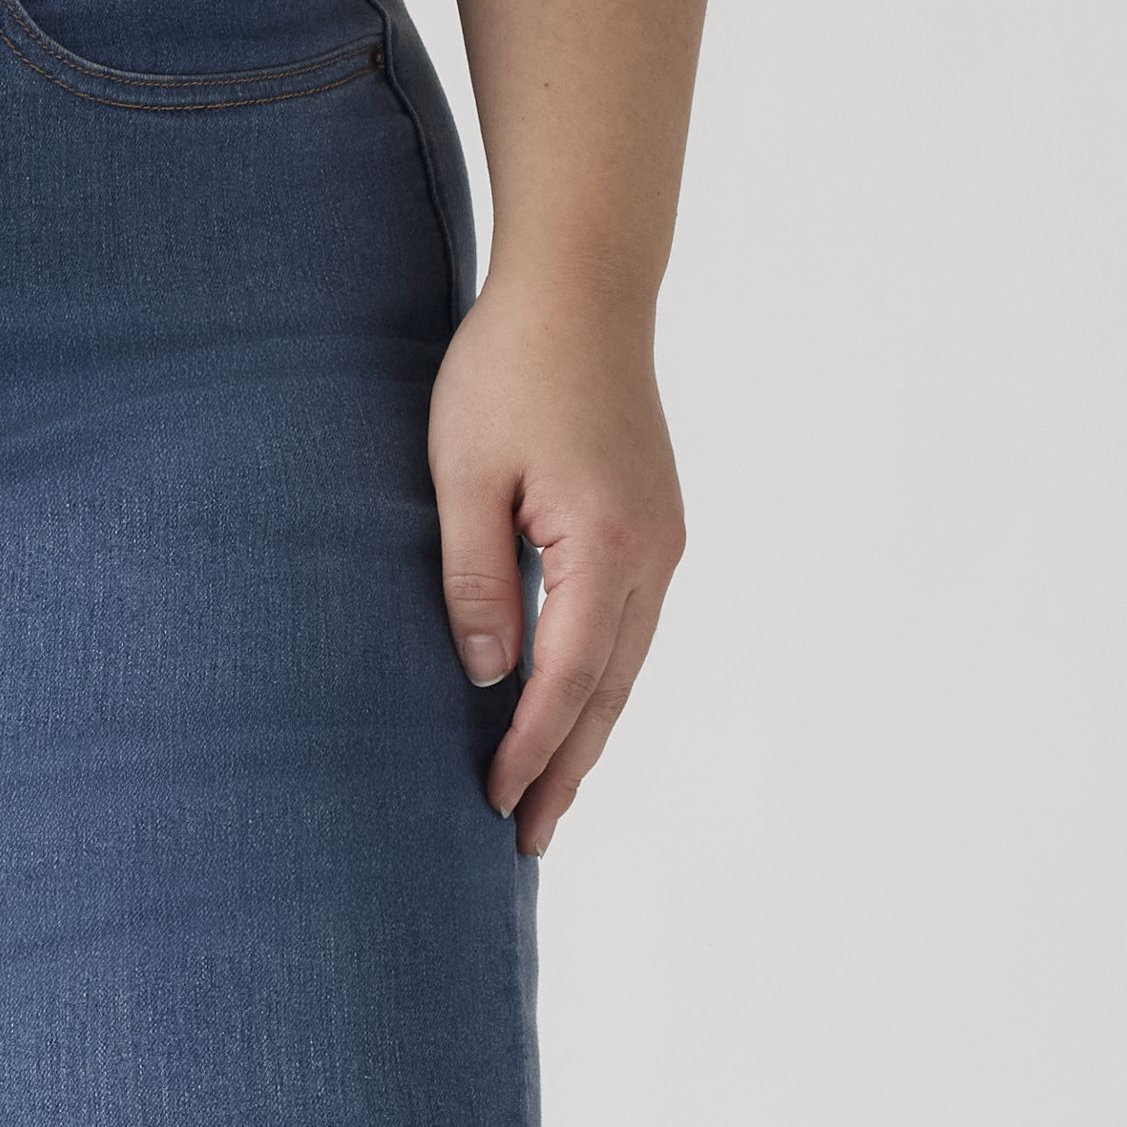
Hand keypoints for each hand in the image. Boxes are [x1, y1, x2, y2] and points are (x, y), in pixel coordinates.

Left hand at [430, 274, 685, 859]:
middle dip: (567, 769)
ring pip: (625, 666)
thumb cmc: (508, 367)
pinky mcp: (653, 526)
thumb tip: (488, 677)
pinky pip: (628, 630)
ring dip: (586, 736)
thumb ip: (473, 579)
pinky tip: (570, 717)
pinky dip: (600, 685)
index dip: (531, 747)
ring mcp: (662, 540)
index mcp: (606, 541)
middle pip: (609, 690)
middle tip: (525, 840)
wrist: (583, 286)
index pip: (567, 676)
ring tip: (547, 800)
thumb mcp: (464, 474)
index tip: (494, 802)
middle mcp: (652, 551)